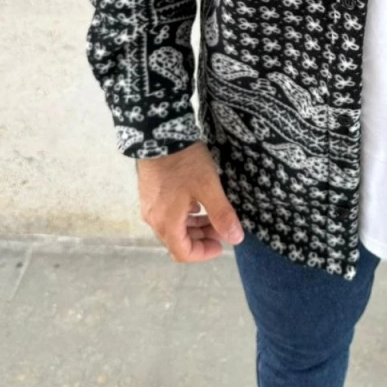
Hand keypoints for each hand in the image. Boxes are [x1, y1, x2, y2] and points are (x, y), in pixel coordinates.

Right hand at [136, 141, 243, 261]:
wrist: (158, 132)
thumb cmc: (184, 162)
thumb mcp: (208, 187)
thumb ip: (221, 214)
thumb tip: (235, 239)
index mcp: (166, 222)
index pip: (183, 253)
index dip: (203, 253)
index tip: (222, 245)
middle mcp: (154, 218)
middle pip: (178, 240)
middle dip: (202, 237)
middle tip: (222, 227)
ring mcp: (150, 205)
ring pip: (174, 225)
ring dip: (194, 225)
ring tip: (214, 214)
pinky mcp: (150, 192)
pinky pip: (168, 212)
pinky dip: (185, 213)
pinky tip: (197, 201)